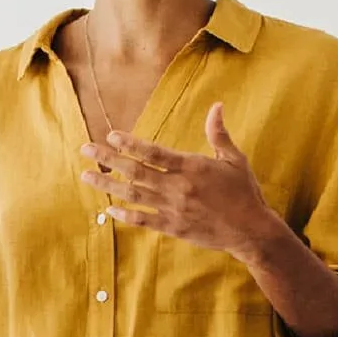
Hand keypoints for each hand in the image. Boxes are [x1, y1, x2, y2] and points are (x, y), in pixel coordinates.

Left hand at [80, 102, 280, 260]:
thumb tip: (217, 105)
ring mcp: (173, 209)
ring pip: (133, 195)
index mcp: (192, 167)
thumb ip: (218, 133)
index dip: (130, 144)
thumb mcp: (234, 159)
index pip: (154, 153)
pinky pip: (143, 219)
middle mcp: (178, 187)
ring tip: (87, 175)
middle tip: (85, 149)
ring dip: (108, 185)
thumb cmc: (244, 192)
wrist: (251, 230)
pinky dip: (125, 214)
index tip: (110, 136)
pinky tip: (109, 208)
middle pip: (135, 171)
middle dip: (107, 159)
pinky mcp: (173, 227)